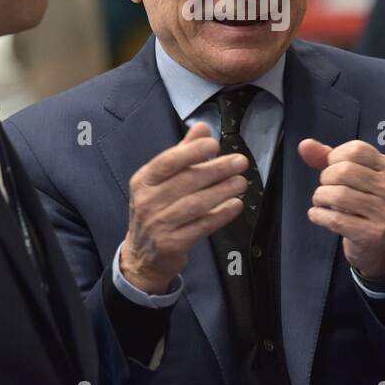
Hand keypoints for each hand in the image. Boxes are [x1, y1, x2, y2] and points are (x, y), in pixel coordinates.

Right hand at [120, 122, 248, 293]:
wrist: (142, 256)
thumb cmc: (156, 210)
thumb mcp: (160, 181)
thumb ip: (182, 153)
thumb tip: (202, 128)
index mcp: (144, 180)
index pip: (167, 162)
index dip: (191, 152)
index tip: (214, 144)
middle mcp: (148, 201)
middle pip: (186, 181)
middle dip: (216, 170)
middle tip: (239, 162)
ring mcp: (159, 224)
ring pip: (196, 204)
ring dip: (222, 191)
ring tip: (241, 182)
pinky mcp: (173, 244)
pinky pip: (202, 226)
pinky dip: (221, 214)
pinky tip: (235, 205)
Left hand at [299, 138, 384, 280]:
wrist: (379, 245)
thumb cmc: (360, 204)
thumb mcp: (348, 178)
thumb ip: (326, 158)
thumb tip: (304, 144)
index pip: (356, 149)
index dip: (335, 156)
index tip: (332, 168)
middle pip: (345, 171)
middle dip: (325, 179)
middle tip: (325, 188)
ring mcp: (383, 212)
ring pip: (338, 195)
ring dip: (320, 197)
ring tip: (320, 202)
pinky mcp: (372, 233)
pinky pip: (335, 219)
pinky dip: (319, 215)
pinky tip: (317, 215)